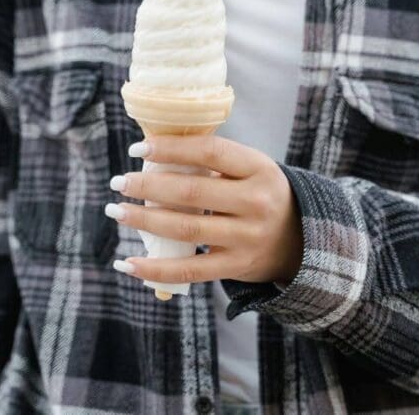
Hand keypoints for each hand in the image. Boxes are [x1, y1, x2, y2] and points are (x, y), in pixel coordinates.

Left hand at [104, 135, 302, 285]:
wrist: (301, 239)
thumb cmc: (260, 194)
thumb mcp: (250, 170)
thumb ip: (213, 162)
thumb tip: (153, 154)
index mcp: (258, 168)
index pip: (210, 151)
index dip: (171, 148)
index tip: (137, 149)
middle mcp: (256, 202)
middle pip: (192, 192)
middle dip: (148, 186)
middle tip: (118, 182)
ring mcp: (247, 237)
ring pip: (186, 228)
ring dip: (144, 220)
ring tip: (116, 211)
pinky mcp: (237, 265)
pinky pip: (190, 270)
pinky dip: (155, 269)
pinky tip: (127, 263)